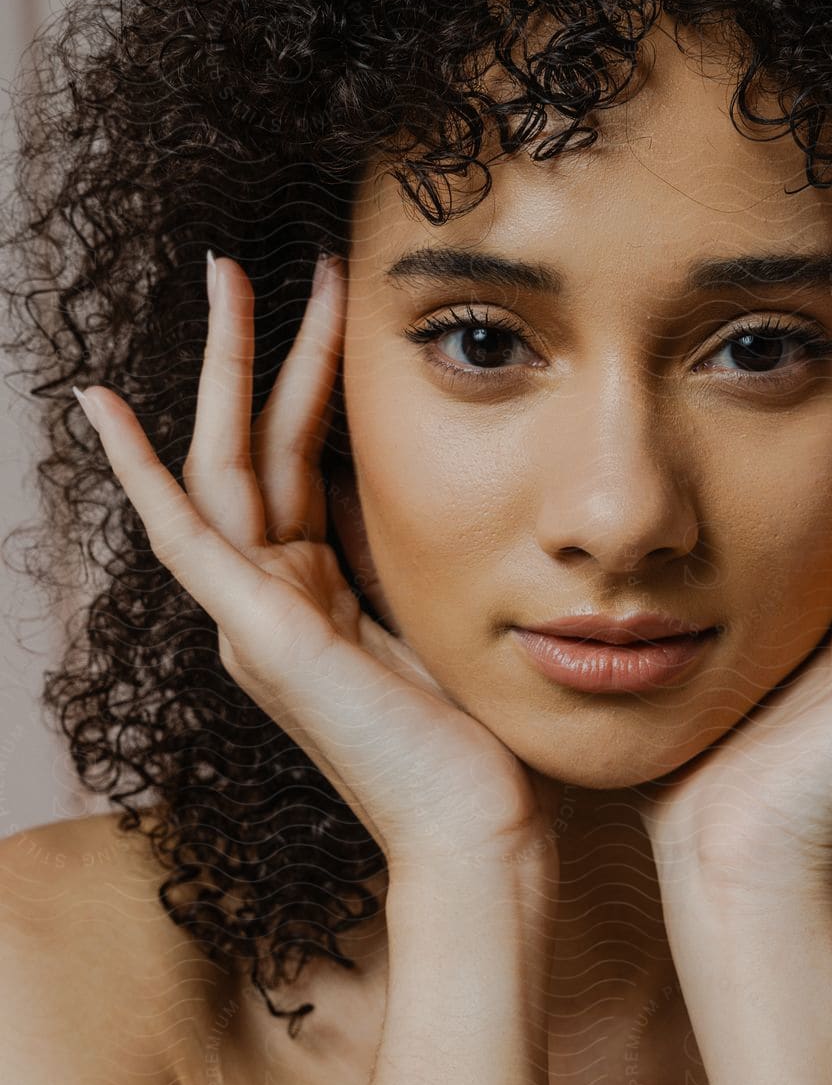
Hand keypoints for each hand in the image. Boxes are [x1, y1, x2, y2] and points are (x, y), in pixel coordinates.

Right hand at [75, 252, 561, 868]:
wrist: (477, 823)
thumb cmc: (471, 736)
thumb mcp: (435, 612)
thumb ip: (399, 550)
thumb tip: (406, 474)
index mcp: (309, 595)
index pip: (290, 462)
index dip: (297, 377)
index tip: (323, 301)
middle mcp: (268, 603)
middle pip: (247, 448)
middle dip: (252, 350)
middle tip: (248, 261)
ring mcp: (254, 619)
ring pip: (220, 467)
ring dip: (222, 371)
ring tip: (226, 277)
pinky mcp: (258, 634)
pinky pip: (184, 535)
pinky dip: (138, 472)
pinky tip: (101, 409)